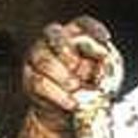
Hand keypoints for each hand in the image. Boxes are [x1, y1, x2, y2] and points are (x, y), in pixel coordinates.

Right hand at [21, 16, 118, 131]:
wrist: (69, 113)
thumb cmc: (90, 88)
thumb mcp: (106, 76)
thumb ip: (108, 65)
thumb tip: (104, 58)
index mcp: (75, 36)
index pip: (82, 24)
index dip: (92, 29)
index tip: (106, 39)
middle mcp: (52, 41)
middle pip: (53, 33)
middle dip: (65, 48)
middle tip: (76, 65)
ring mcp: (37, 58)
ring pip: (44, 60)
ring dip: (63, 76)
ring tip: (76, 88)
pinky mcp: (30, 78)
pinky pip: (39, 83)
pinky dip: (58, 94)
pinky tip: (72, 103)